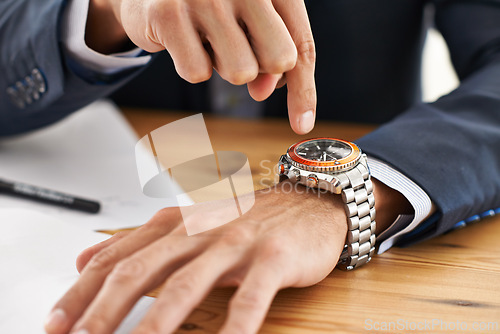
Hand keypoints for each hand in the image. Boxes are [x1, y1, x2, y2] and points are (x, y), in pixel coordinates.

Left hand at [44, 182, 346, 333]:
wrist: (309, 203)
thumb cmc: (249, 220)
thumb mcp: (187, 225)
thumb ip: (138, 243)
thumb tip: (85, 260)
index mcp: (176, 224)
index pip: (118, 256)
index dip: (82, 290)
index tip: (56, 322)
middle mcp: (200, 230)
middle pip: (141, 270)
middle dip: (104, 310)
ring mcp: (236, 243)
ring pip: (187, 284)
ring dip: (156, 324)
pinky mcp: (272, 258)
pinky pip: (249, 299)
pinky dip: (234, 328)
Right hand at [86, 0, 316, 133]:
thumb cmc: (210, 7)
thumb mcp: (249, 26)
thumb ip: (268, 57)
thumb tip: (263, 92)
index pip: (300, 45)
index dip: (303, 90)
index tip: (302, 124)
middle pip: (279, 60)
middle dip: (259, 68)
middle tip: (236, 47)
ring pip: (239, 72)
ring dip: (222, 66)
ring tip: (207, 37)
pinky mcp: (169, 14)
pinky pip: (197, 72)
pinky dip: (190, 64)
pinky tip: (183, 38)